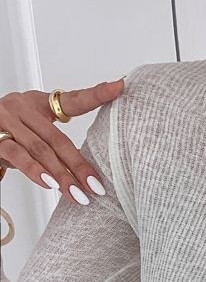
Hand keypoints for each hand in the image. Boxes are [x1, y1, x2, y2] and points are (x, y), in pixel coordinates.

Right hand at [0, 79, 124, 202]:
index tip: (118, 87)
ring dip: (62, 175)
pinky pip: (17, 154)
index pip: (72, 99)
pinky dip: (34, 170)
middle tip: (97, 187)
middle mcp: (22, 107)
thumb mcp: (32, 131)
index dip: (95, 94)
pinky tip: (49, 184)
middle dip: (79, 166)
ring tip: (78, 195)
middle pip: (58, 138)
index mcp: (37, 103)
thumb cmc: (7, 132)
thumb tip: (87, 173)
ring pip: (40, 149)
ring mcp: (6, 121)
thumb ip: (54, 144)